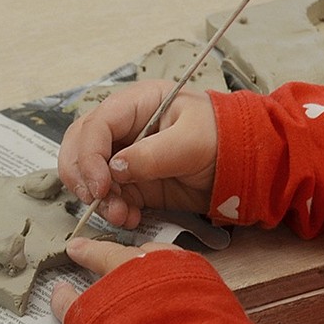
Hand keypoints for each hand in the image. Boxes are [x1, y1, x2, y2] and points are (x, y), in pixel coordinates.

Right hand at [50, 237, 180, 322]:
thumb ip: (72, 307)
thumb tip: (58, 292)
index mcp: (130, 264)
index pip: (102, 253)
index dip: (87, 252)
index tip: (76, 248)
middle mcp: (161, 262)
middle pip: (139, 256)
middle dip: (126, 262)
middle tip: (117, 275)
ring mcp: (190, 275)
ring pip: (167, 266)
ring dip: (155, 275)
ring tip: (146, 293)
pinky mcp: (213, 294)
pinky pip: (189, 284)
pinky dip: (176, 291)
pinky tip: (172, 307)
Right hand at [59, 80, 217, 227]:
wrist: (244, 165)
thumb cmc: (223, 139)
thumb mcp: (191, 142)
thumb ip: (151, 155)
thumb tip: (115, 170)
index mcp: (137, 105)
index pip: (96, 125)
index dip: (89, 154)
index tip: (100, 185)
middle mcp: (124, 128)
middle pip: (80, 146)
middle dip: (82, 176)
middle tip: (98, 200)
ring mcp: (126, 156)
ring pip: (89, 175)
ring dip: (98, 199)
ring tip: (121, 215)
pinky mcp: (133, 183)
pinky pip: (110, 197)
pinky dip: (113, 210)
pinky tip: (130, 218)